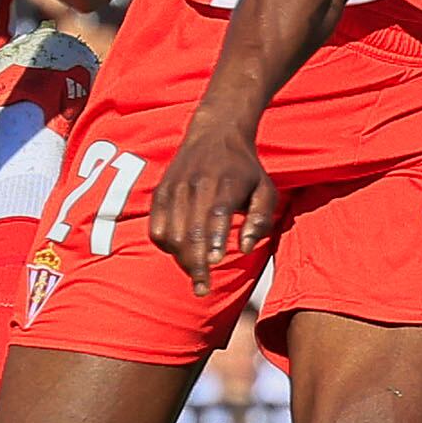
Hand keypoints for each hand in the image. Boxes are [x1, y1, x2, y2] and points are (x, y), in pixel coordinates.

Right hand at [148, 92, 279, 292]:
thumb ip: (261, 219)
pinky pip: (156, 228)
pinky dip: (166, 246)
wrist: (215, 133)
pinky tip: (181, 252)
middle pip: (190, 231)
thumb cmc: (245, 169)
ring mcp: (175, 187)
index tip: (215, 263)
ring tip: (196, 274)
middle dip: (195, 264)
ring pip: (171, 233)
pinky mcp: (161, 192)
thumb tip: (245, 248)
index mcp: (226, 182)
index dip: (214, 240)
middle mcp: (197, 184)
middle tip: (203, 289)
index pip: (215, 214)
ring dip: (182, 259)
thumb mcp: (265, 188)